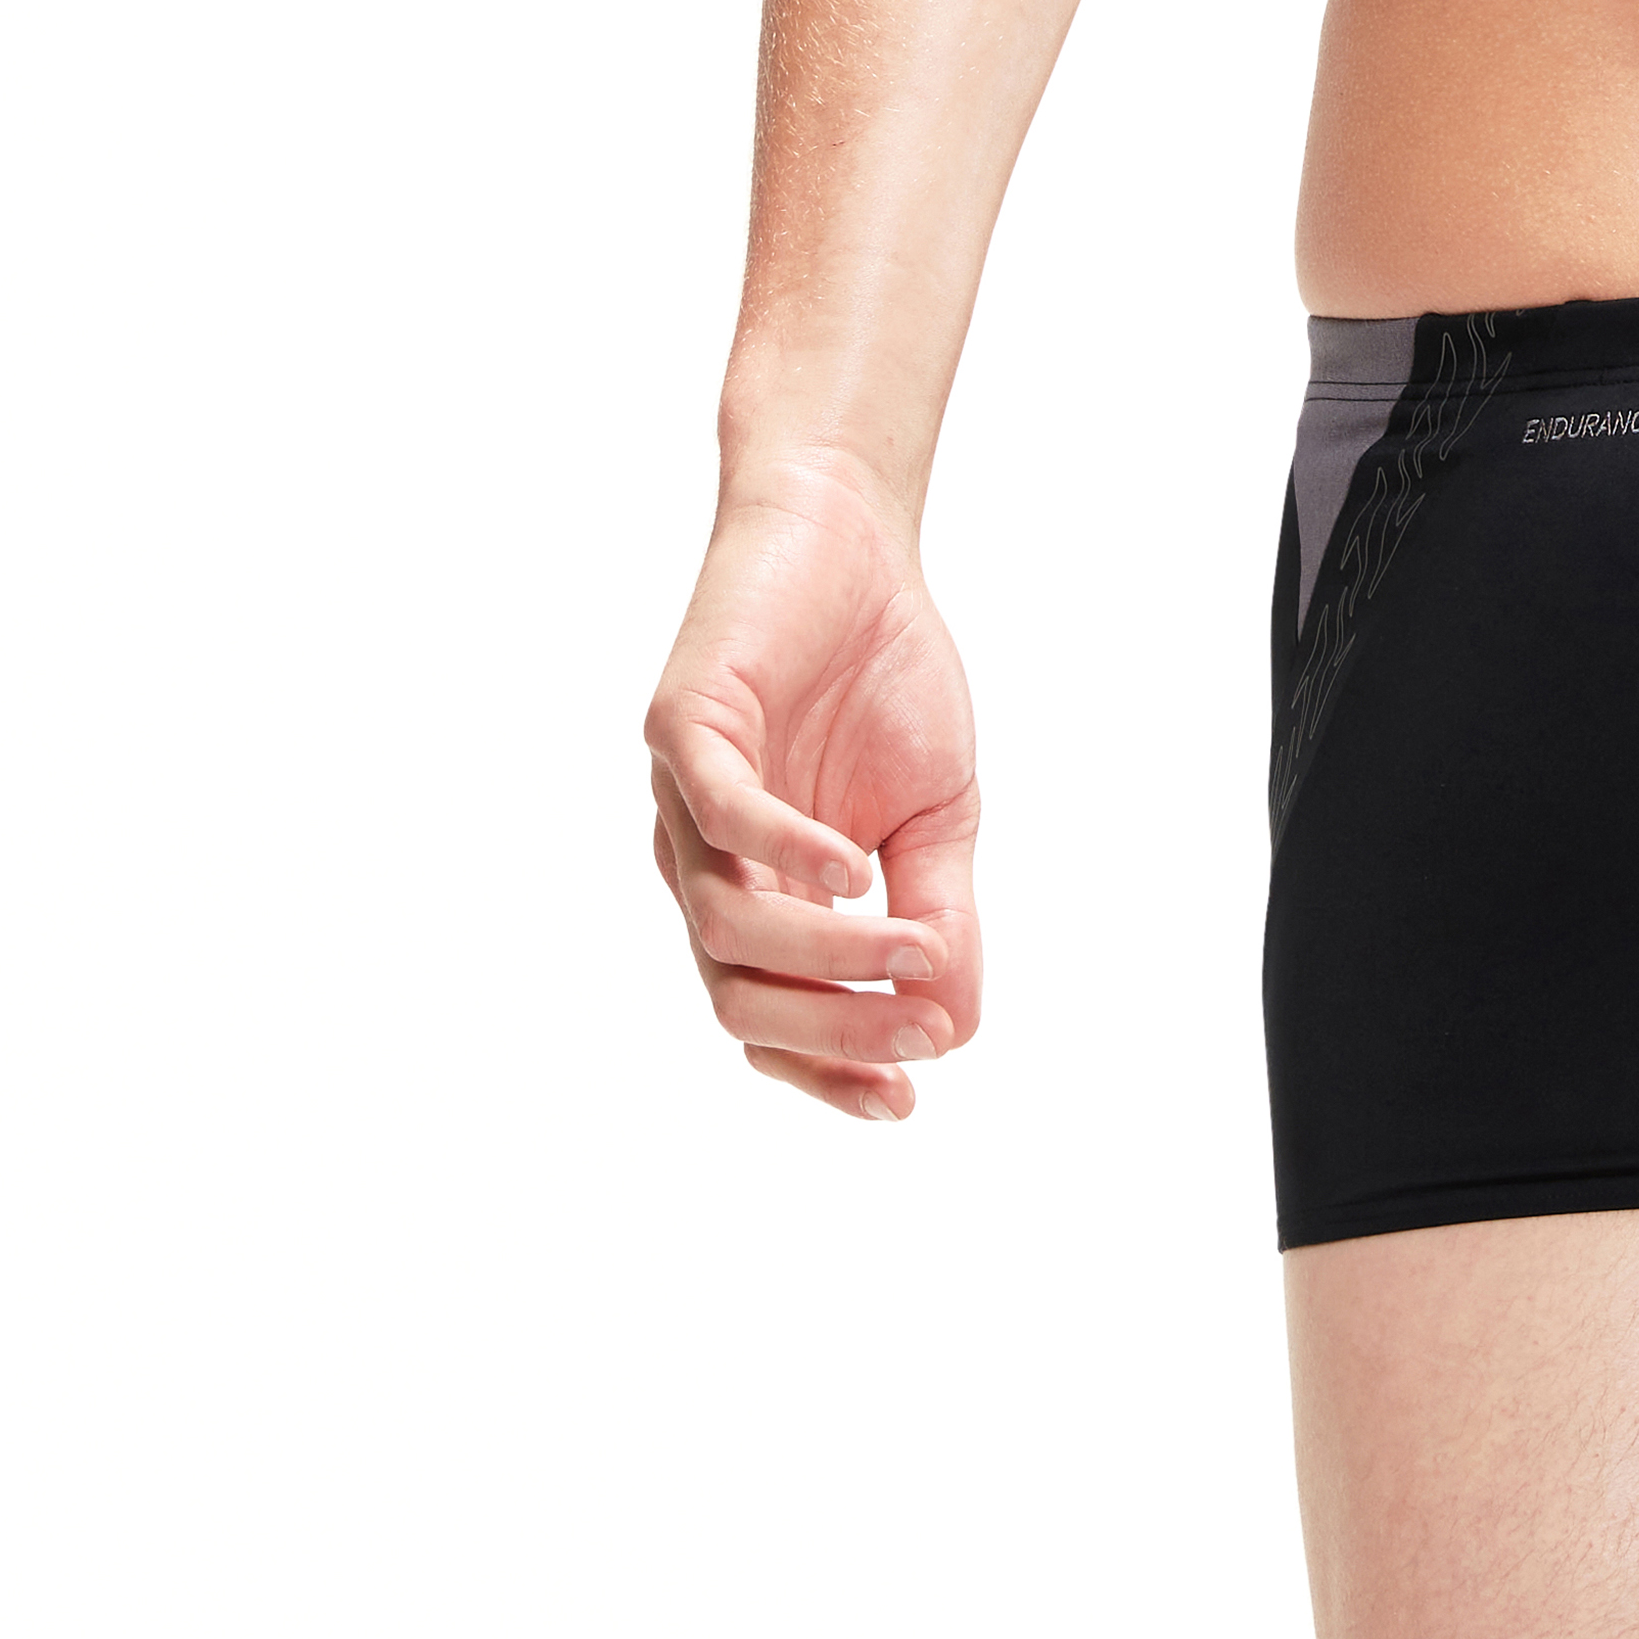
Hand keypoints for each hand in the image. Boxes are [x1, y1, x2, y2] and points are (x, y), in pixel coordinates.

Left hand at [644, 449, 983, 1119]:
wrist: (852, 542)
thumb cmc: (886, 674)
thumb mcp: (938, 814)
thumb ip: (939, 912)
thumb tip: (954, 1026)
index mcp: (763, 893)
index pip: (768, 1017)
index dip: (829, 1068)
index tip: (906, 1097)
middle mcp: (708, 861)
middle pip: (736, 995)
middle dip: (834, 1027)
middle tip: (926, 1022)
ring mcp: (685, 799)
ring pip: (727, 923)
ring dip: (829, 953)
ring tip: (918, 945)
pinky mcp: (684, 727)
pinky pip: (721, 813)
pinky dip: (786, 853)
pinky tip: (854, 869)